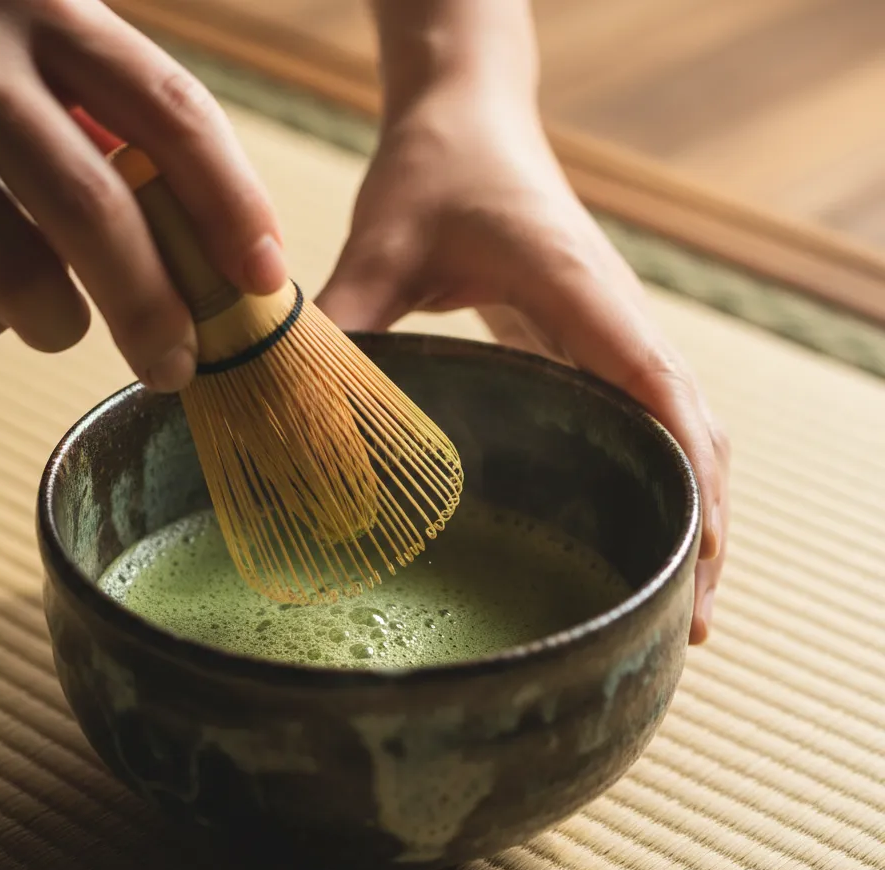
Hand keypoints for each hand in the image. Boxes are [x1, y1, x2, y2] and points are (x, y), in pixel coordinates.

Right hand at [0, 0, 286, 390]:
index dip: (233, 207)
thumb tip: (204, 233)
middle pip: (97, 212)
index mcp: (41, 6)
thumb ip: (101, 109)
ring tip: (55, 316)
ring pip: (21, 279)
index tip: (266, 280)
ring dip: (59, 324)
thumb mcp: (21, 35)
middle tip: (176, 365)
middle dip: (153, 310)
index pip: (172, 114)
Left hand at [317, 83, 729, 642]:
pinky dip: (663, 478)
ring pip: (685, 430)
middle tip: (692, 622)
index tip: (695, 555)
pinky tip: (641, 530)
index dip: (683, 472)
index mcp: (578, 290)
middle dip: (704, 522)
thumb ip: (345, 319)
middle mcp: (614, 316)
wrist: (471, 123)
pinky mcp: (594, 345)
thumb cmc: (436, 170)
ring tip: (683, 602)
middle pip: (693, 429)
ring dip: (694, 507)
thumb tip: (290, 406)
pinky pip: (649, 420)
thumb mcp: (382, 241)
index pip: (655, 385)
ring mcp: (612, 332)